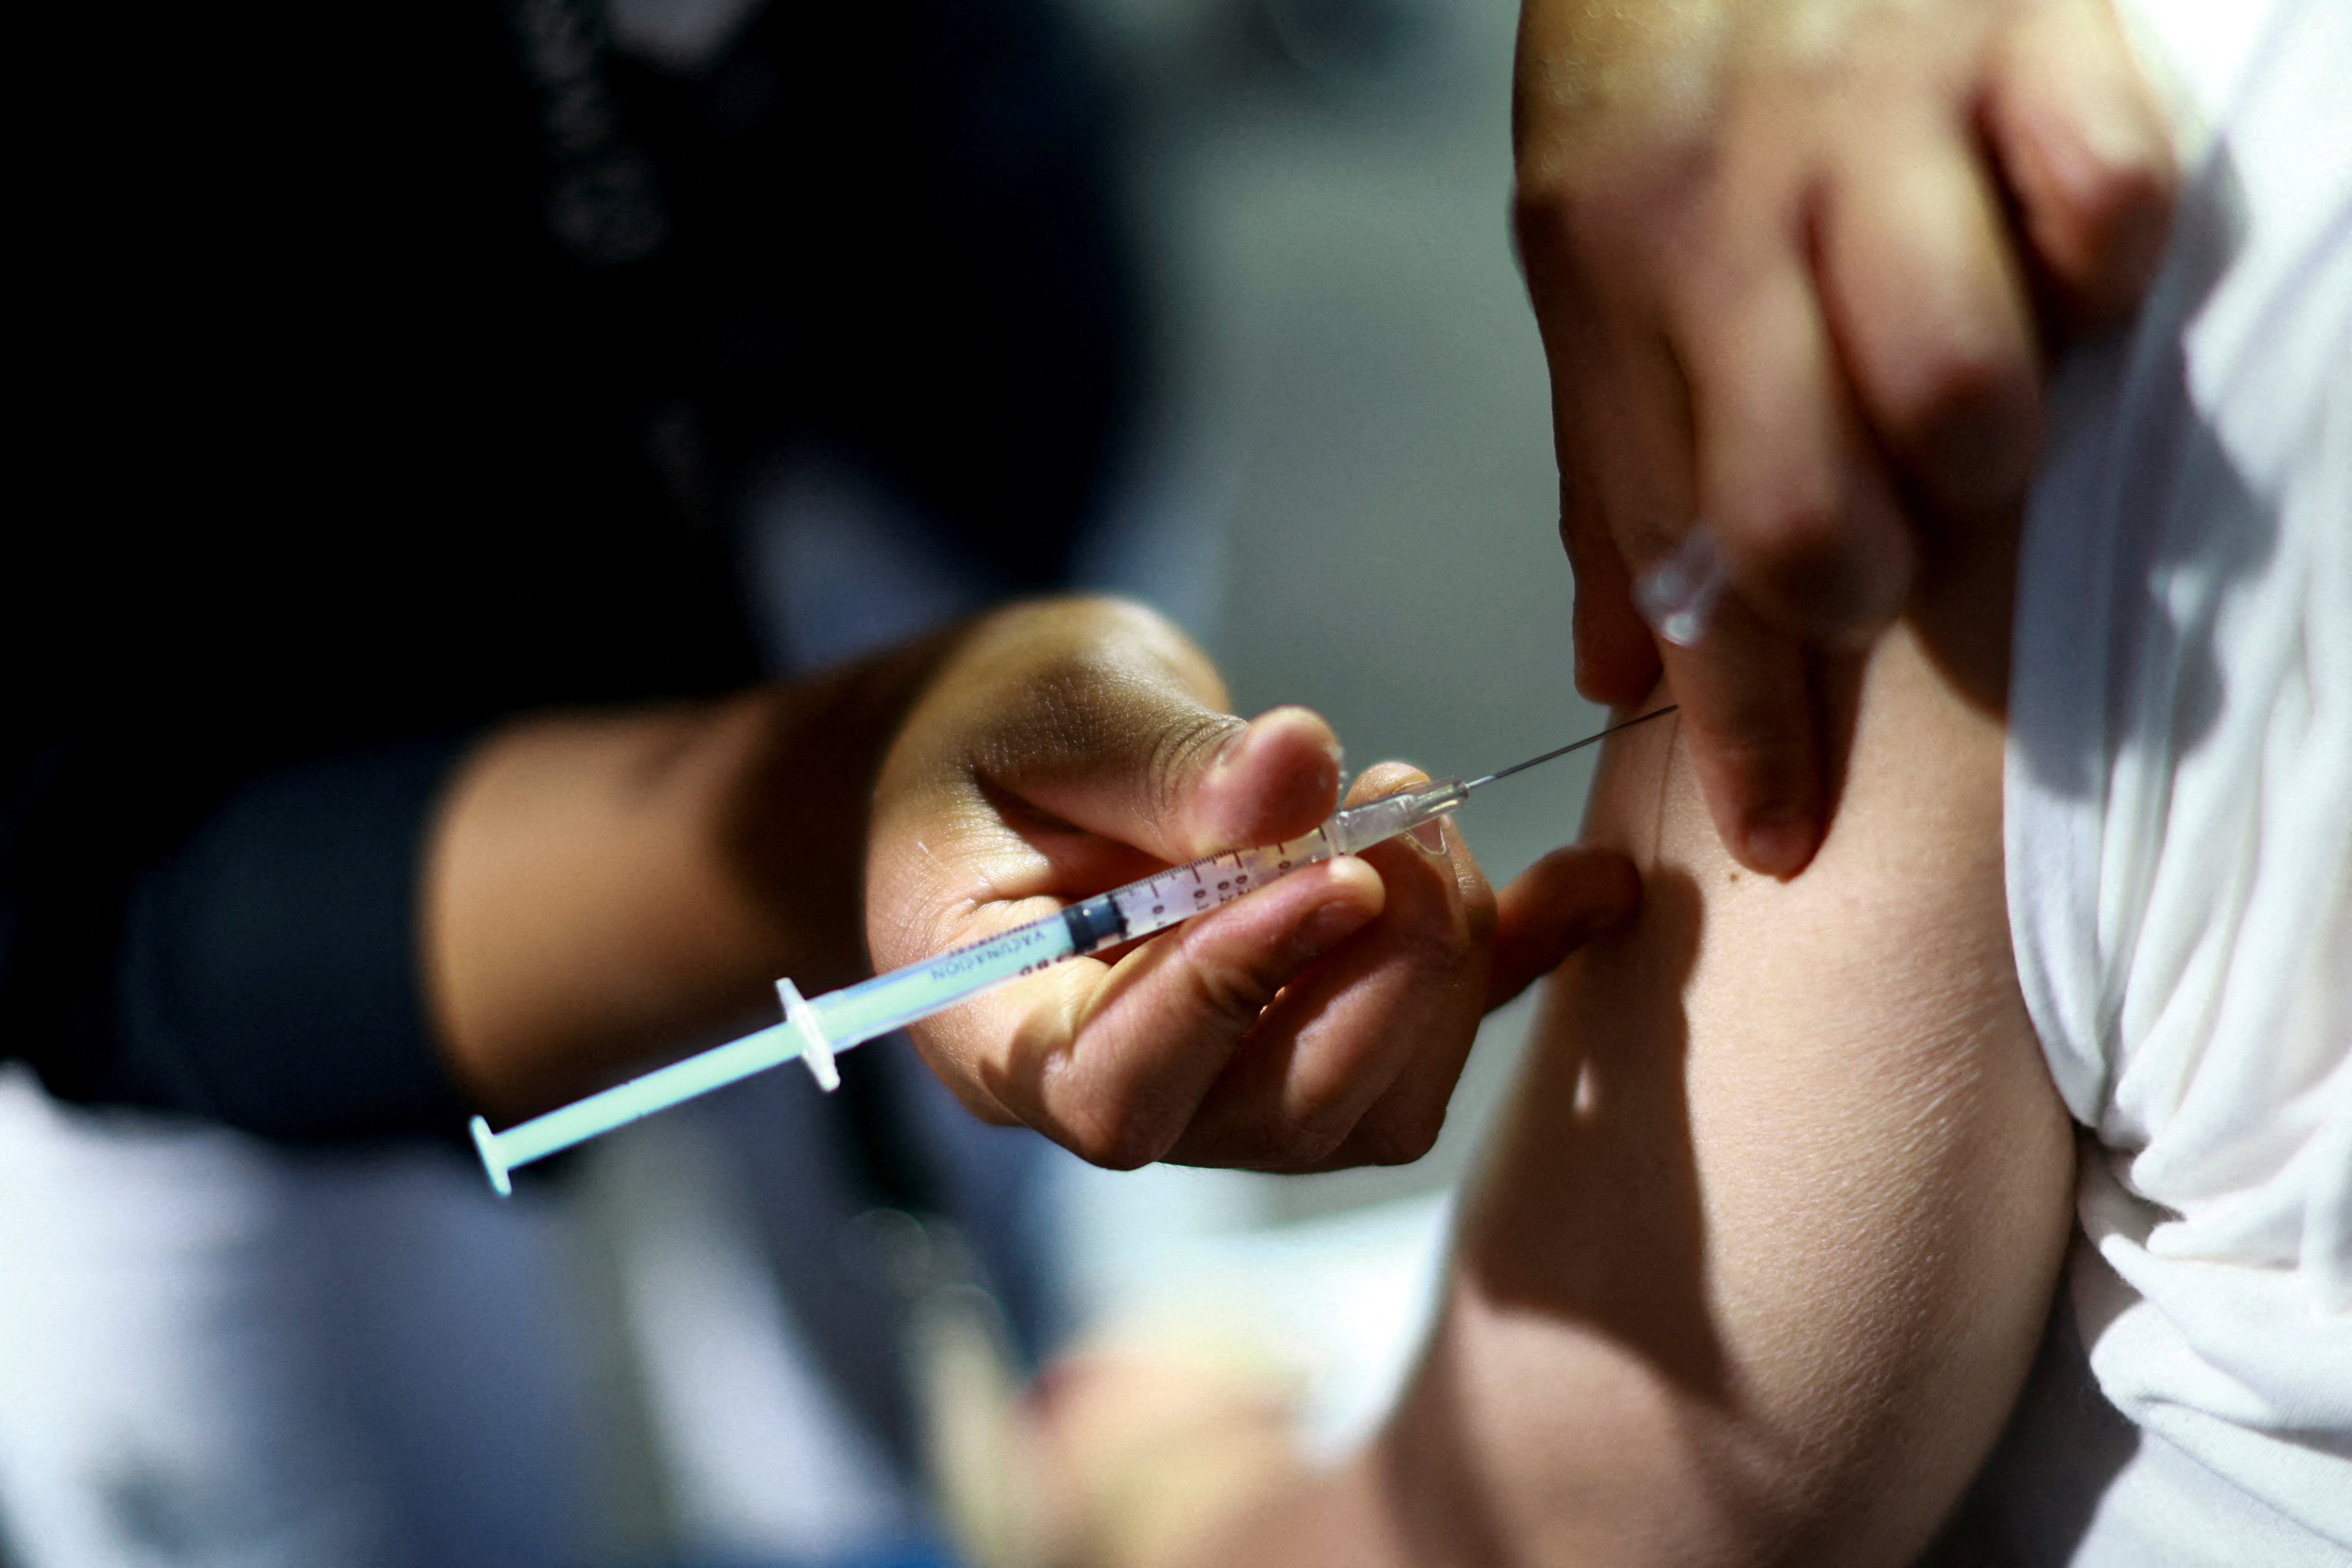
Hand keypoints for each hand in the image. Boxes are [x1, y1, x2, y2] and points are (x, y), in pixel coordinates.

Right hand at [864, 598, 1638, 1170]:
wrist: (1006, 753)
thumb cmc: (988, 729)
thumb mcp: (1052, 711)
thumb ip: (1165, 761)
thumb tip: (1303, 774)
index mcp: (1000, 1028)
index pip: (1117, 1089)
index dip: (1233, 997)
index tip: (1332, 875)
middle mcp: (1116, 1088)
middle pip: (1275, 1113)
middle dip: (1376, 972)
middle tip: (1404, 816)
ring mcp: (1221, 1081)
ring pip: (1369, 1103)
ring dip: (1440, 966)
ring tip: (1425, 814)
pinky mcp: (1309, 1033)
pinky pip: (1428, 1036)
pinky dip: (1516, 959)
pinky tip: (1589, 883)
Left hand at [1514, 0, 2175, 873]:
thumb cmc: (1654, 70)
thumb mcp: (1578, 255)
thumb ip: (1606, 457)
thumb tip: (1617, 667)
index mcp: (1615, 281)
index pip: (1676, 562)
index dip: (1744, 728)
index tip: (1782, 839)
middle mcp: (1732, 219)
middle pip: (1817, 521)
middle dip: (1865, 590)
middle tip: (1893, 550)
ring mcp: (1879, 125)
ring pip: (1963, 400)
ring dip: (1986, 450)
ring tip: (1975, 400)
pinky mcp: (2027, 35)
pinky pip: (2107, 213)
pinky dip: (2105, 265)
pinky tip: (2060, 253)